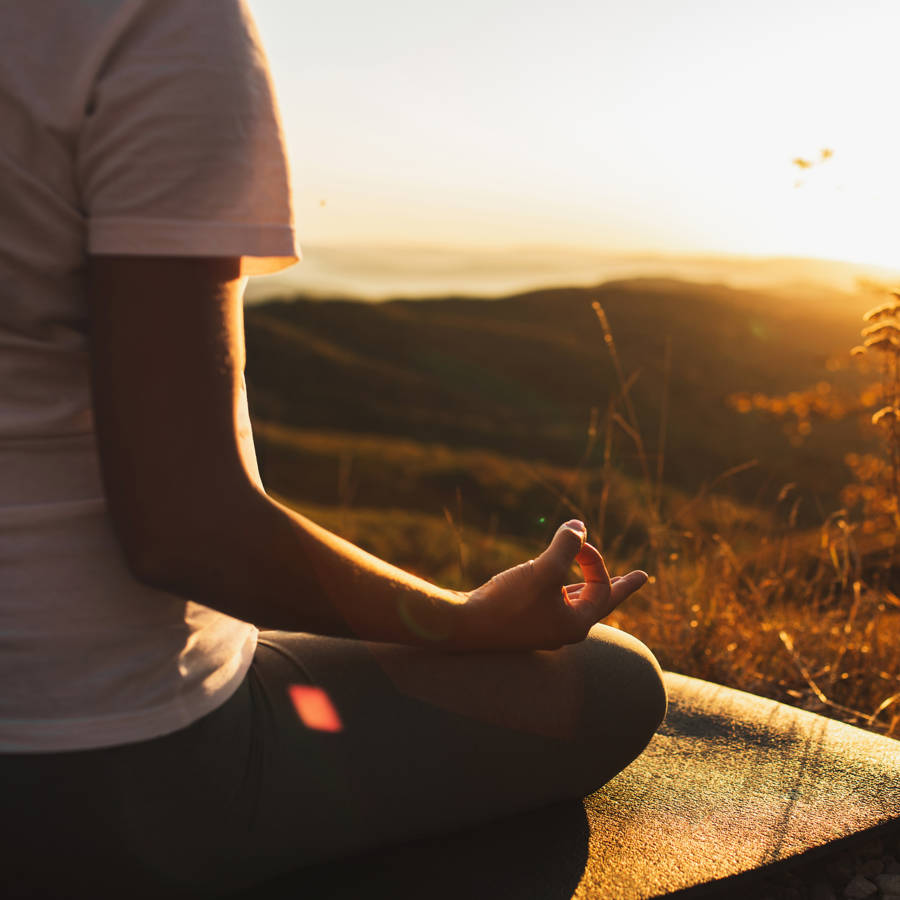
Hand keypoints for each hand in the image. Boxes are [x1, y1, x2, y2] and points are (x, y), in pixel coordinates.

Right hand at [454, 519, 647, 650]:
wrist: (462, 626)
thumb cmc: (506, 602)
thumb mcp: (542, 570)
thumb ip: (566, 547)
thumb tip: (580, 526)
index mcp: (576, 624)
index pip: (602, 589)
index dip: (594, 560)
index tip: (575, 542)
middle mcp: (563, 630)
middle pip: (598, 603)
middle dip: (617, 586)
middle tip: (639, 577)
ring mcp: (542, 629)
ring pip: (572, 602)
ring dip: (583, 584)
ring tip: (594, 578)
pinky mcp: (521, 623)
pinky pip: (549, 603)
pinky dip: (556, 586)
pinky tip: (548, 579)